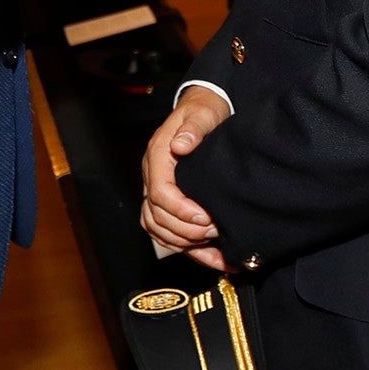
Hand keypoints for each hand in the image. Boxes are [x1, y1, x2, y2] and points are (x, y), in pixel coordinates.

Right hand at [141, 86, 230, 269]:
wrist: (205, 110)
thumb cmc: (203, 112)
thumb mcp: (201, 113)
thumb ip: (193, 128)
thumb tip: (179, 145)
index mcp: (157, 157)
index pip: (158, 193)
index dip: (180, 210)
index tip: (205, 218)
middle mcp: (153, 177)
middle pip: (156, 217)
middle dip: (185, 231)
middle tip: (215, 230)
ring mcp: (158, 192)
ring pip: (158, 230)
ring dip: (185, 244)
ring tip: (216, 246)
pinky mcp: (170, 203)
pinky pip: (170, 234)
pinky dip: (190, 250)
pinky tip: (215, 259)